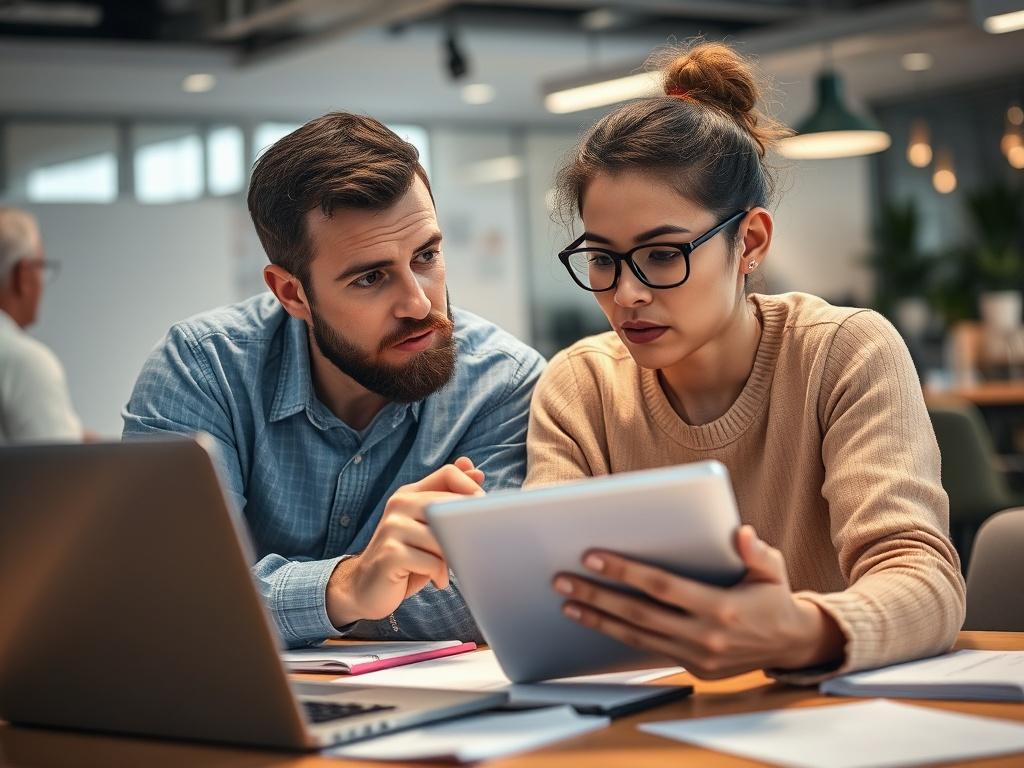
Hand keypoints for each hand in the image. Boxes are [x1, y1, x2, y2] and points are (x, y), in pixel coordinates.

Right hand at [326, 457, 484, 626]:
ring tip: (450, 567)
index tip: (483, 511)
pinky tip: (438, 580)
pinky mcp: (390, 554)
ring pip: (442, 536)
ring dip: (452, 556)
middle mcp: (399, 504)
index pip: (449, 473)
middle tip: (471, 547)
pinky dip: (440, 574)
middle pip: (448, 505)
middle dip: (465, 528)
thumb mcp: (427, 527)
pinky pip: (432, 561)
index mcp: (409, 493)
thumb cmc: (406, 557)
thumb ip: (447, 500)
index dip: (472, 488)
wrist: (365, 587)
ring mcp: (392, 527)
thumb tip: (476, 470)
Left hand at [552, 525, 844, 678]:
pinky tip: (595, 623)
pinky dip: (619, 637)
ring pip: (637, 637)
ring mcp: (697, 658)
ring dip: (599, 620)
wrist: (791, 644)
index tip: (592, 557)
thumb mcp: (772, 569)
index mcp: (721, 608)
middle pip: (638, 614)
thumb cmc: (774, 597)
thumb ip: (756, 551)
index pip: (661, 586)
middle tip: (562, 580)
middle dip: (597, 596)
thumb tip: (740, 533)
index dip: (624, 571)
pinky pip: (648, 651)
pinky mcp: (692, 669)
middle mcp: (705, 637)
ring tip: (567, 605)